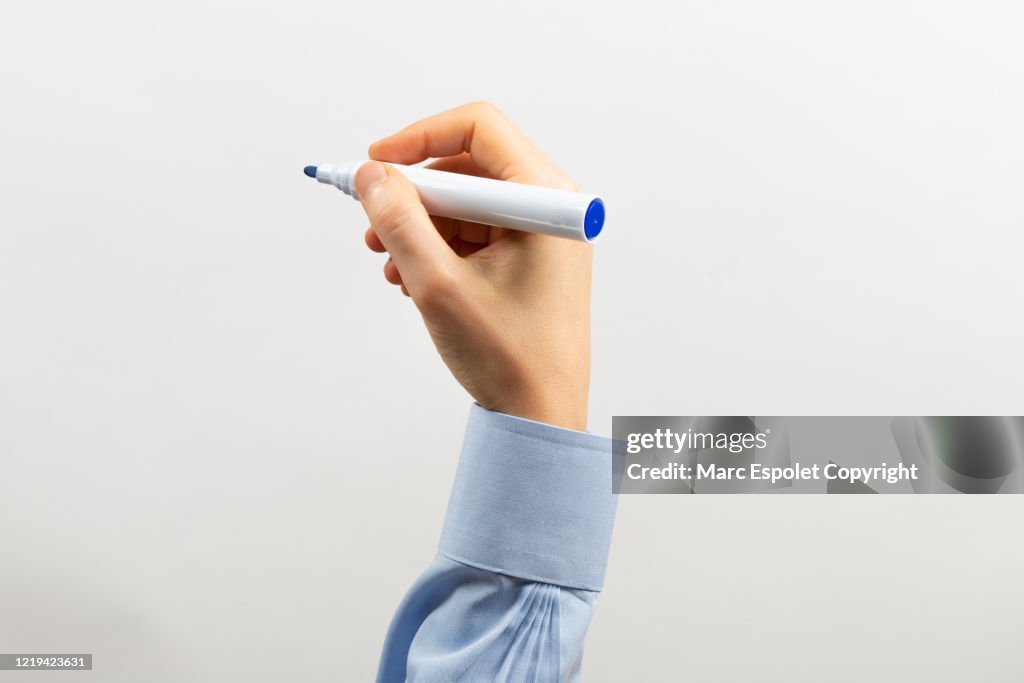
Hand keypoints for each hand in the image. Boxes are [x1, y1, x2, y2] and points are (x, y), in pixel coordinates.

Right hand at [357, 102, 591, 430]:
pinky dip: (437, 249)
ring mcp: (540, 235)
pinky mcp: (528, 261)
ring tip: (390, 264)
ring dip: (419, 227)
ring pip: (465, 204)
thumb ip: (399, 222)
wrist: (540, 418)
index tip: (375, 164)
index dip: (418, 137)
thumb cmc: (509, 358)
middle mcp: (549, 208)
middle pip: (467, 167)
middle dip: (413, 195)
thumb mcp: (438, 285)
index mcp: (545, 199)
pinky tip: (411, 278)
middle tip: (372, 225)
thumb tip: (371, 176)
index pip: (478, 128)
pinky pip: (474, 234)